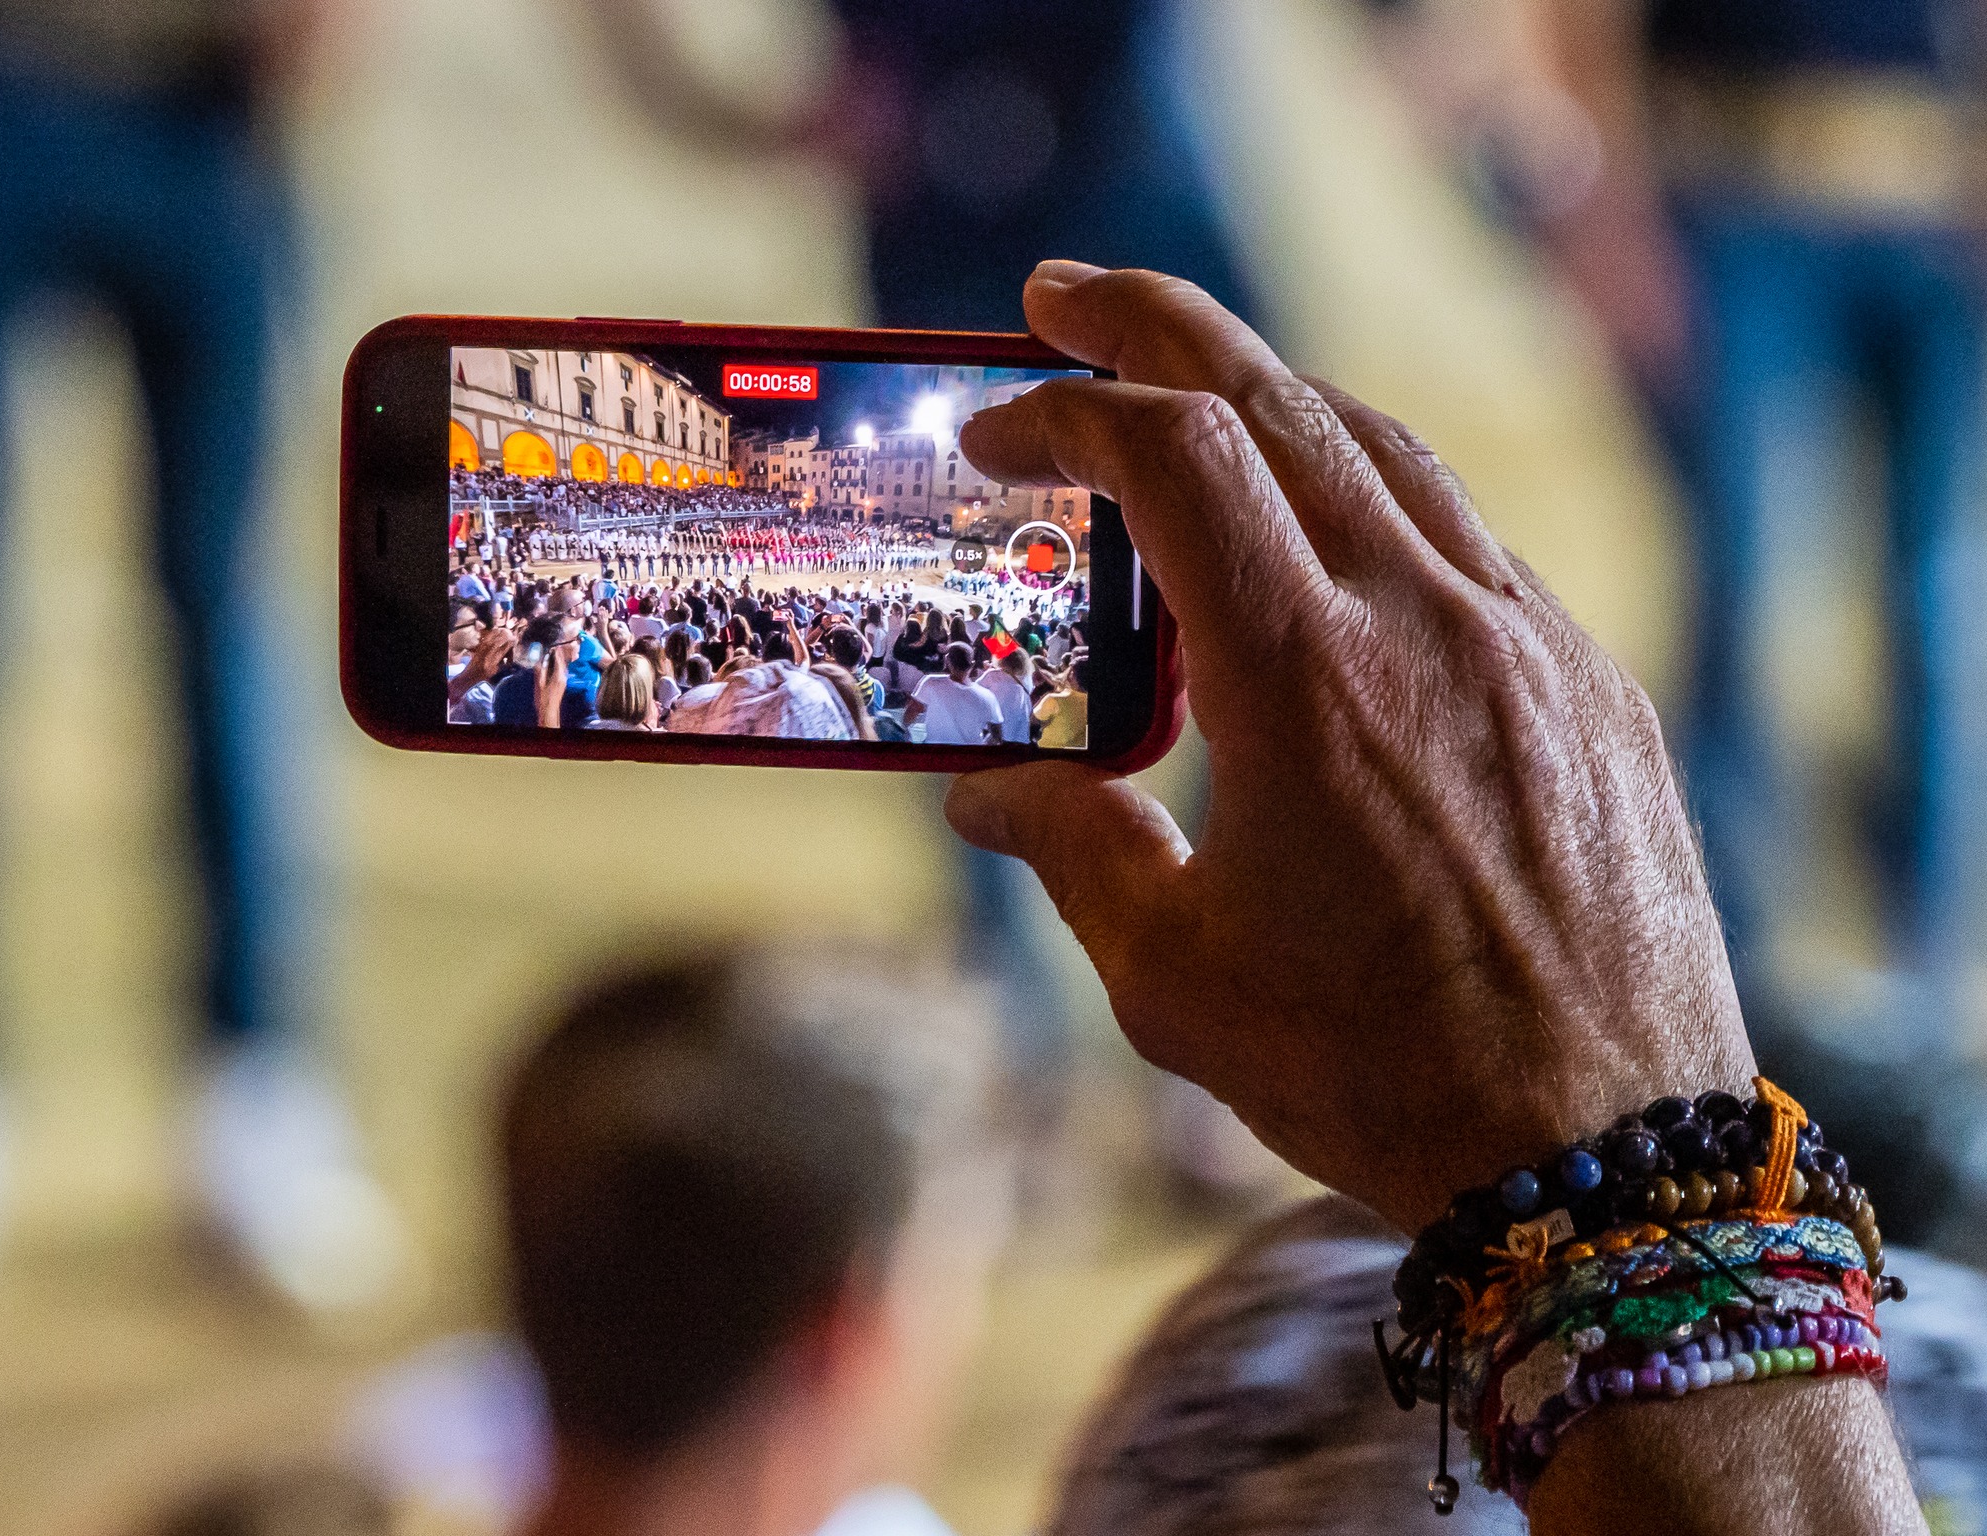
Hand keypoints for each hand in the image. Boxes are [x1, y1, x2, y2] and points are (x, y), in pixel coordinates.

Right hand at [535, 646, 570, 729]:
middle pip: (563, 662)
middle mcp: (563, 677)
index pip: (559, 660)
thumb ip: (540, 671)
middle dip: (559, 654)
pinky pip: (561, 671)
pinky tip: (554, 664)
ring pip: (563, 666)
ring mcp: (564, 681)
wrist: (549, 711)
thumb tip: (539, 661)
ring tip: (554, 653)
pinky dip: (558, 665)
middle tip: (554, 647)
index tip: (553, 646)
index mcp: (558, 676)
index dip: (556, 652)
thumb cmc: (543, 699)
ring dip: (559, 659)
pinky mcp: (562, 684)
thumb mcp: (539, 684)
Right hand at [948, 264, 1749, 1233]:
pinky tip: (1323, 539)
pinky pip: (1464, 536)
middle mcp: (1424, 621)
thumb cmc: (1373, 1073)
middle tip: (1064, 297)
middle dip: (1153, 327)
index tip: (993, 432)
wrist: (1602, 1152)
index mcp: (1302, 680)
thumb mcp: (1172, 978)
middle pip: (1278, 400)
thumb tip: (984, 795)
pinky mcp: (1588, 682)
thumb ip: (1068, 853)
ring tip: (1184, 404)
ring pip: (1382, 449)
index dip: (1065, 411)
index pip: (1171, 456)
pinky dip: (1369, 493)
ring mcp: (1525, 639)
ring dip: (1267, 399)